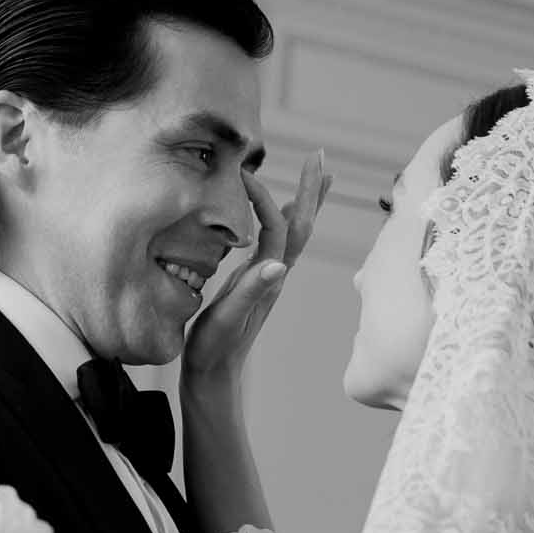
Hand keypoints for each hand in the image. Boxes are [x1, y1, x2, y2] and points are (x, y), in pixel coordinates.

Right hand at [183, 150, 331, 384]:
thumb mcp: (228, 319)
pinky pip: (278, 243)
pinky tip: (282, 211)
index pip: (276, 228)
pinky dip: (285, 219)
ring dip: (306, 201)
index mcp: (266, 278)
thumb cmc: (215, 350)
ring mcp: (268, 277)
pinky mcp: (257, 282)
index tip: (244, 173)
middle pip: (300, 225)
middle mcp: (274, 274)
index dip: (264, 198)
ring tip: (319, 175)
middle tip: (319, 157)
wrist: (214, 375)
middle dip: (310, 190)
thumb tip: (280, 266)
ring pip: (294, 232)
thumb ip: (250, 293)